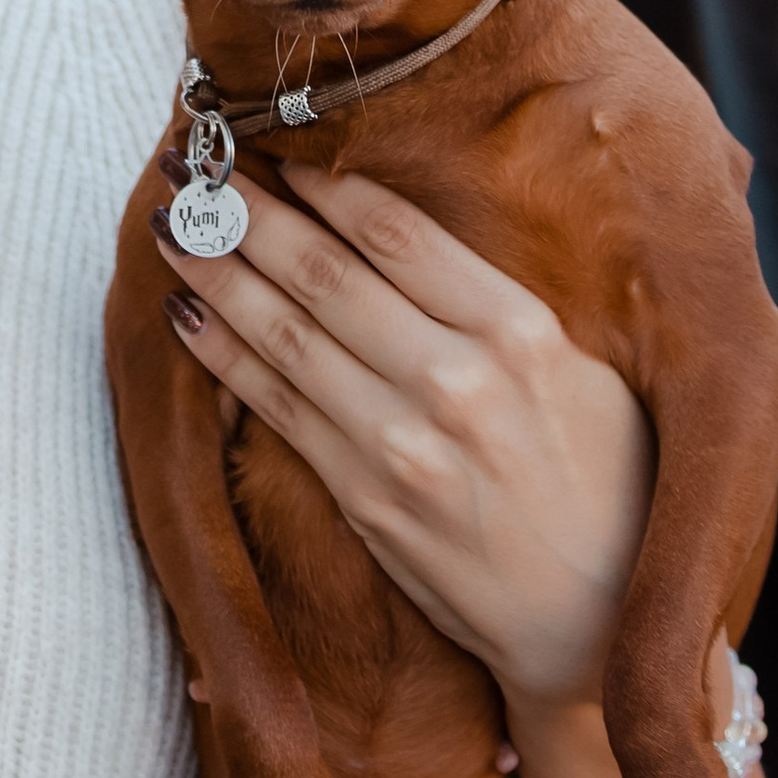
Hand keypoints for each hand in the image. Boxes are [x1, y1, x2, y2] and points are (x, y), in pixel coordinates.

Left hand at [152, 164, 652, 713]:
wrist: (597, 623)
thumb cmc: (606, 486)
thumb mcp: (583, 372)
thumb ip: (497, 310)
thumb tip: (398, 240)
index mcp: (518, 330)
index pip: (396, 230)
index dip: (323, 184)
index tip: (278, 154)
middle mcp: (456, 377)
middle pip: (325, 272)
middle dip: (249, 214)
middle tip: (192, 172)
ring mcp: (402, 442)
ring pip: (286, 334)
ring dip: (217, 273)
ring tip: (171, 229)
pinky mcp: (365, 497)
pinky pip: (277, 408)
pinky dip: (224, 355)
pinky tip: (185, 316)